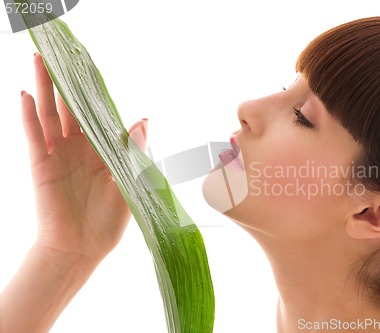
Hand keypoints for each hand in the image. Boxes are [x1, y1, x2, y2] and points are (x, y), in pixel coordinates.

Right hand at [21, 53, 147, 262]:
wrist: (82, 248)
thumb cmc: (107, 221)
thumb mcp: (128, 182)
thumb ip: (133, 150)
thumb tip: (144, 119)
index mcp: (101, 152)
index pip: (96, 115)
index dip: (93, 93)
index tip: (91, 69)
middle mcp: (79, 148)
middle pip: (70, 108)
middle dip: (64, 83)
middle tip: (59, 55)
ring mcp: (58, 154)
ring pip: (49, 114)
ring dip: (44, 88)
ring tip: (40, 61)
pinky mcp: (42, 164)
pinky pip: (34, 136)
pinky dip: (28, 115)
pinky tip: (25, 95)